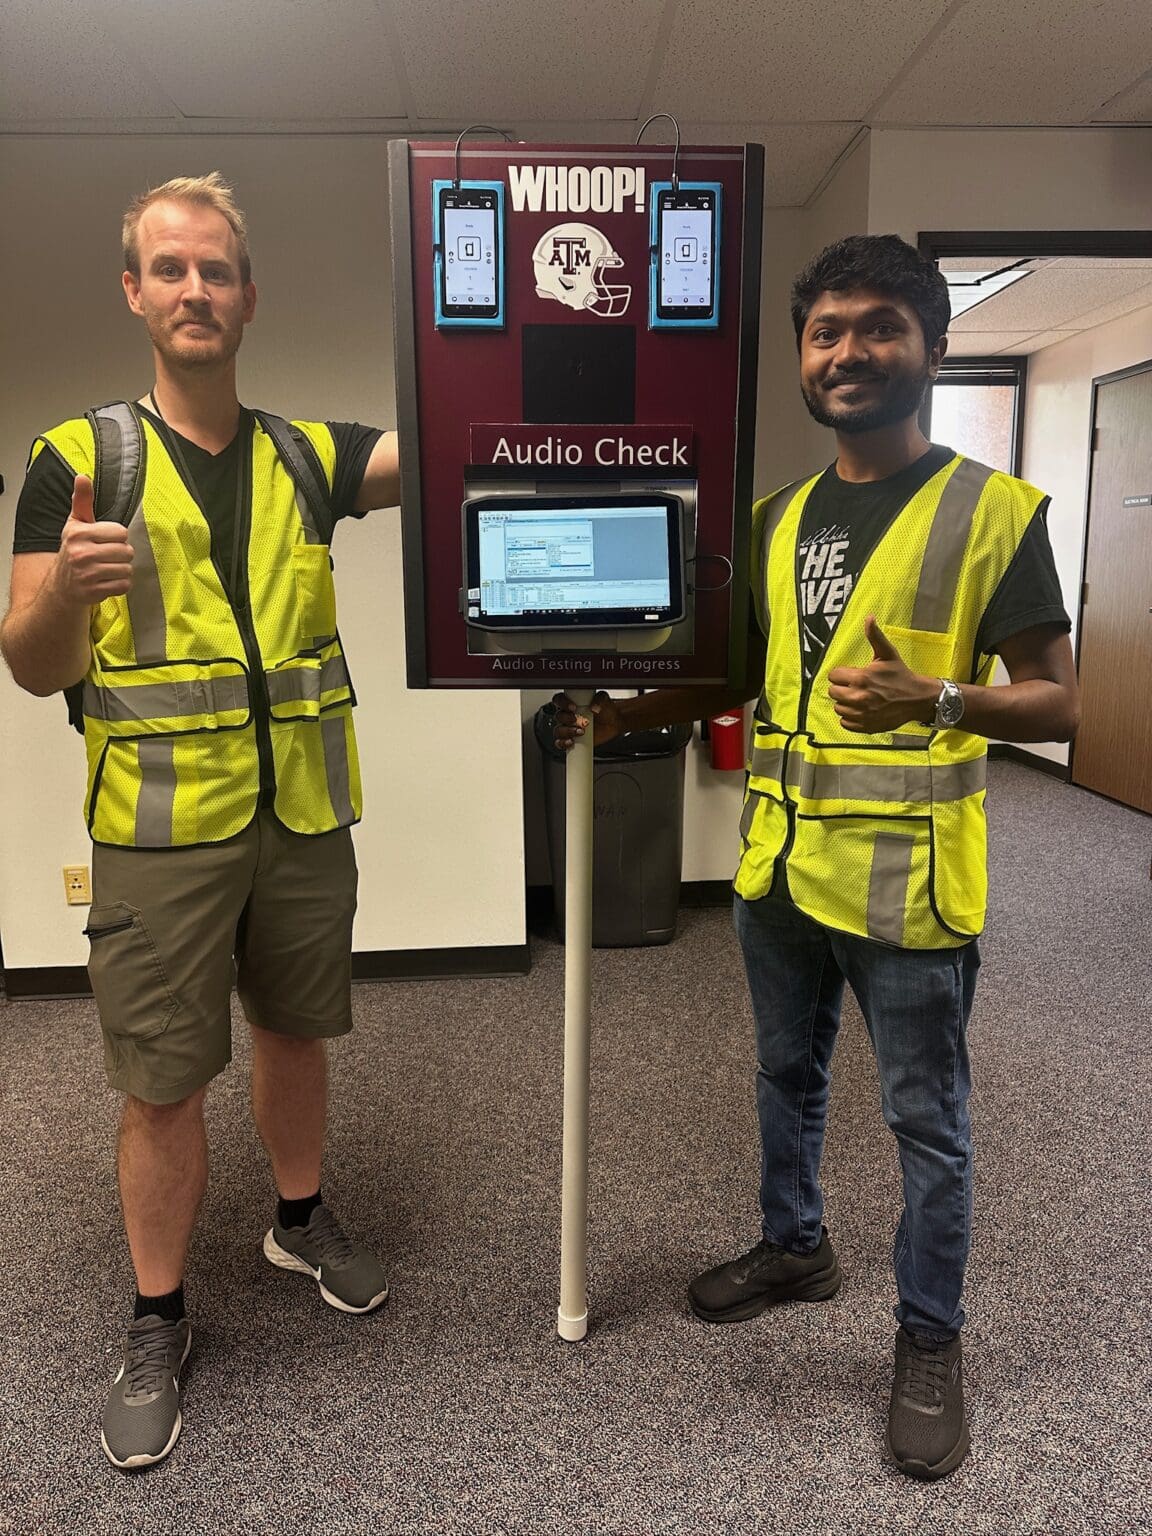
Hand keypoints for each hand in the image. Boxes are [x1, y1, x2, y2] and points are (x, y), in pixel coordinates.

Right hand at [52, 476, 133, 604]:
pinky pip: (124, 585)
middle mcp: (81, 554)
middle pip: (126, 551)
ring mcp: (88, 575)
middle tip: (107, 556)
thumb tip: (82, 477)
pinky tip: (107, 581)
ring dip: (121, 570)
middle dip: (121, 554)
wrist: (62, 586)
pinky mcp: (94, 592)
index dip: (117, 537)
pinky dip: (120, 584)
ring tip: (107, 569)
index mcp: (79, 534)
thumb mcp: (76, 524)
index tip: (105, 540)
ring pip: (127, 569)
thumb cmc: (73, 550)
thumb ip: (82, 500)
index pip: (121, 532)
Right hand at [551, 690, 624, 751]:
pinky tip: (571, 742)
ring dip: (567, 732)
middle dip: (567, 719)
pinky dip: (563, 743)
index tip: (573, 707)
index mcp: (571, 702)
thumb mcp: (605, 700)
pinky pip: (561, 743)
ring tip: (581, 732)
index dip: (562, 703)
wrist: (614, 722)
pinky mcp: (571, 739)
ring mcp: (568, 728)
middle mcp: (567, 715)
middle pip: (558, 716)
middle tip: (577, 720)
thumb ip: (599, 700)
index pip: (559, 700)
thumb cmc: (606, 709)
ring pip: (558, 730)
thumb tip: (594, 707)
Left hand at [826, 616, 937, 732]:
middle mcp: (859, 697)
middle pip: (833, 692)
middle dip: (841, 688)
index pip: (833, 676)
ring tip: (858, 697)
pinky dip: (850, 718)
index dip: (841, 674)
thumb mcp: (888, 653)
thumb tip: (869, 618)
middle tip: (854, 686)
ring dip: (845, 703)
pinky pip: (844, 723)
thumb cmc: (901, 676)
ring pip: (838, 708)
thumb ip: (874, 636)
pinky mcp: (865, 726)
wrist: (917, 699)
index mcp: (862, 678)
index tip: (851, 675)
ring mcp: (861, 714)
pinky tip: (860, 710)